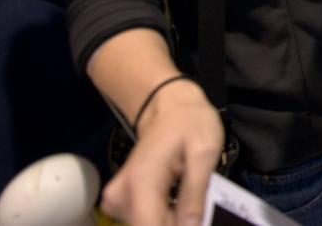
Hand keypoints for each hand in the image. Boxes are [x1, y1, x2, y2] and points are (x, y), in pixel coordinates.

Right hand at [100, 78, 223, 225]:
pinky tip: (178, 201)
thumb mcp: (204, 153)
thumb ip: (195, 193)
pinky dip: (164, 217)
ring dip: (173, 221)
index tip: (196, 221)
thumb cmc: (189, 123)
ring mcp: (116, 200)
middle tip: (199, 209)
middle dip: (179, 224)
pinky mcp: (119, 202)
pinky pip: (145, 221)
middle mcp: (120, 195)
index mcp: (141, 182)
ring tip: (190, 201)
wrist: (169, 106)